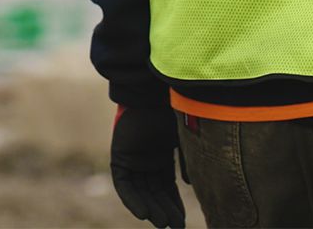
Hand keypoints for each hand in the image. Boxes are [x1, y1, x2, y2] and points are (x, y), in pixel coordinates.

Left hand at [110, 104, 185, 227]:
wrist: (152, 96)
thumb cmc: (173, 114)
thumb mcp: (186, 141)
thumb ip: (188, 162)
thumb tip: (192, 185)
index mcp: (162, 156)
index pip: (167, 187)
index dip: (175, 204)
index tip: (183, 221)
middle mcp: (146, 160)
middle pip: (154, 192)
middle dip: (165, 210)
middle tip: (176, 227)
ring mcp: (132, 159)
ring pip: (140, 191)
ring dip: (151, 208)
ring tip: (162, 224)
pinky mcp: (119, 158)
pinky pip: (123, 185)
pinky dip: (132, 199)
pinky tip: (143, 214)